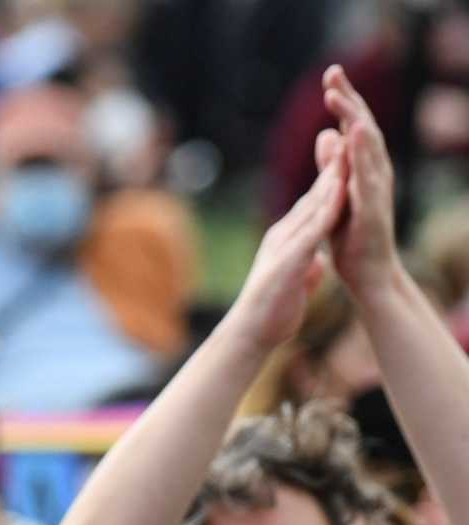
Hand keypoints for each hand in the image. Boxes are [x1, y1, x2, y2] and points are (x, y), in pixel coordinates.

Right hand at [229, 126, 346, 351]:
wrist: (249, 334)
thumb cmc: (271, 313)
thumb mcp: (296, 283)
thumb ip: (306, 268)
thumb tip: (316, 262)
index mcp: (288, 241)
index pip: (313, 205)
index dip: (331, 179)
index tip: (347, 157)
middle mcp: (284, 236)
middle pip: (313, 196)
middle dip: (331, 167)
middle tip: (346, 136)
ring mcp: (285, 246)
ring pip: (313, 206)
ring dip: (331, 179)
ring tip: (347, 152)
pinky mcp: (289, 260)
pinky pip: (313, 229)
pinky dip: (328, 208)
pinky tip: (341, 191)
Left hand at [324, 65, 401, 300]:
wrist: (368, 275)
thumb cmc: (352, 237)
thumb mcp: (335, 194)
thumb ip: (332, 165)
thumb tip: (327, 133)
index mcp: (362, 170)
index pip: (353, 128)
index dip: (343, 101)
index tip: (329, 76)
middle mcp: (373, 174)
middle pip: (363, 129)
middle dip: (348, 100)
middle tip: (333, 72)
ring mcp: (375, 191)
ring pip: (368, 150)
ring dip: (355, 122)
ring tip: (341, 98)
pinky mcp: (372, 210)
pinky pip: (367, 180)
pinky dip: (361, 157)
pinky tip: (354, 136)